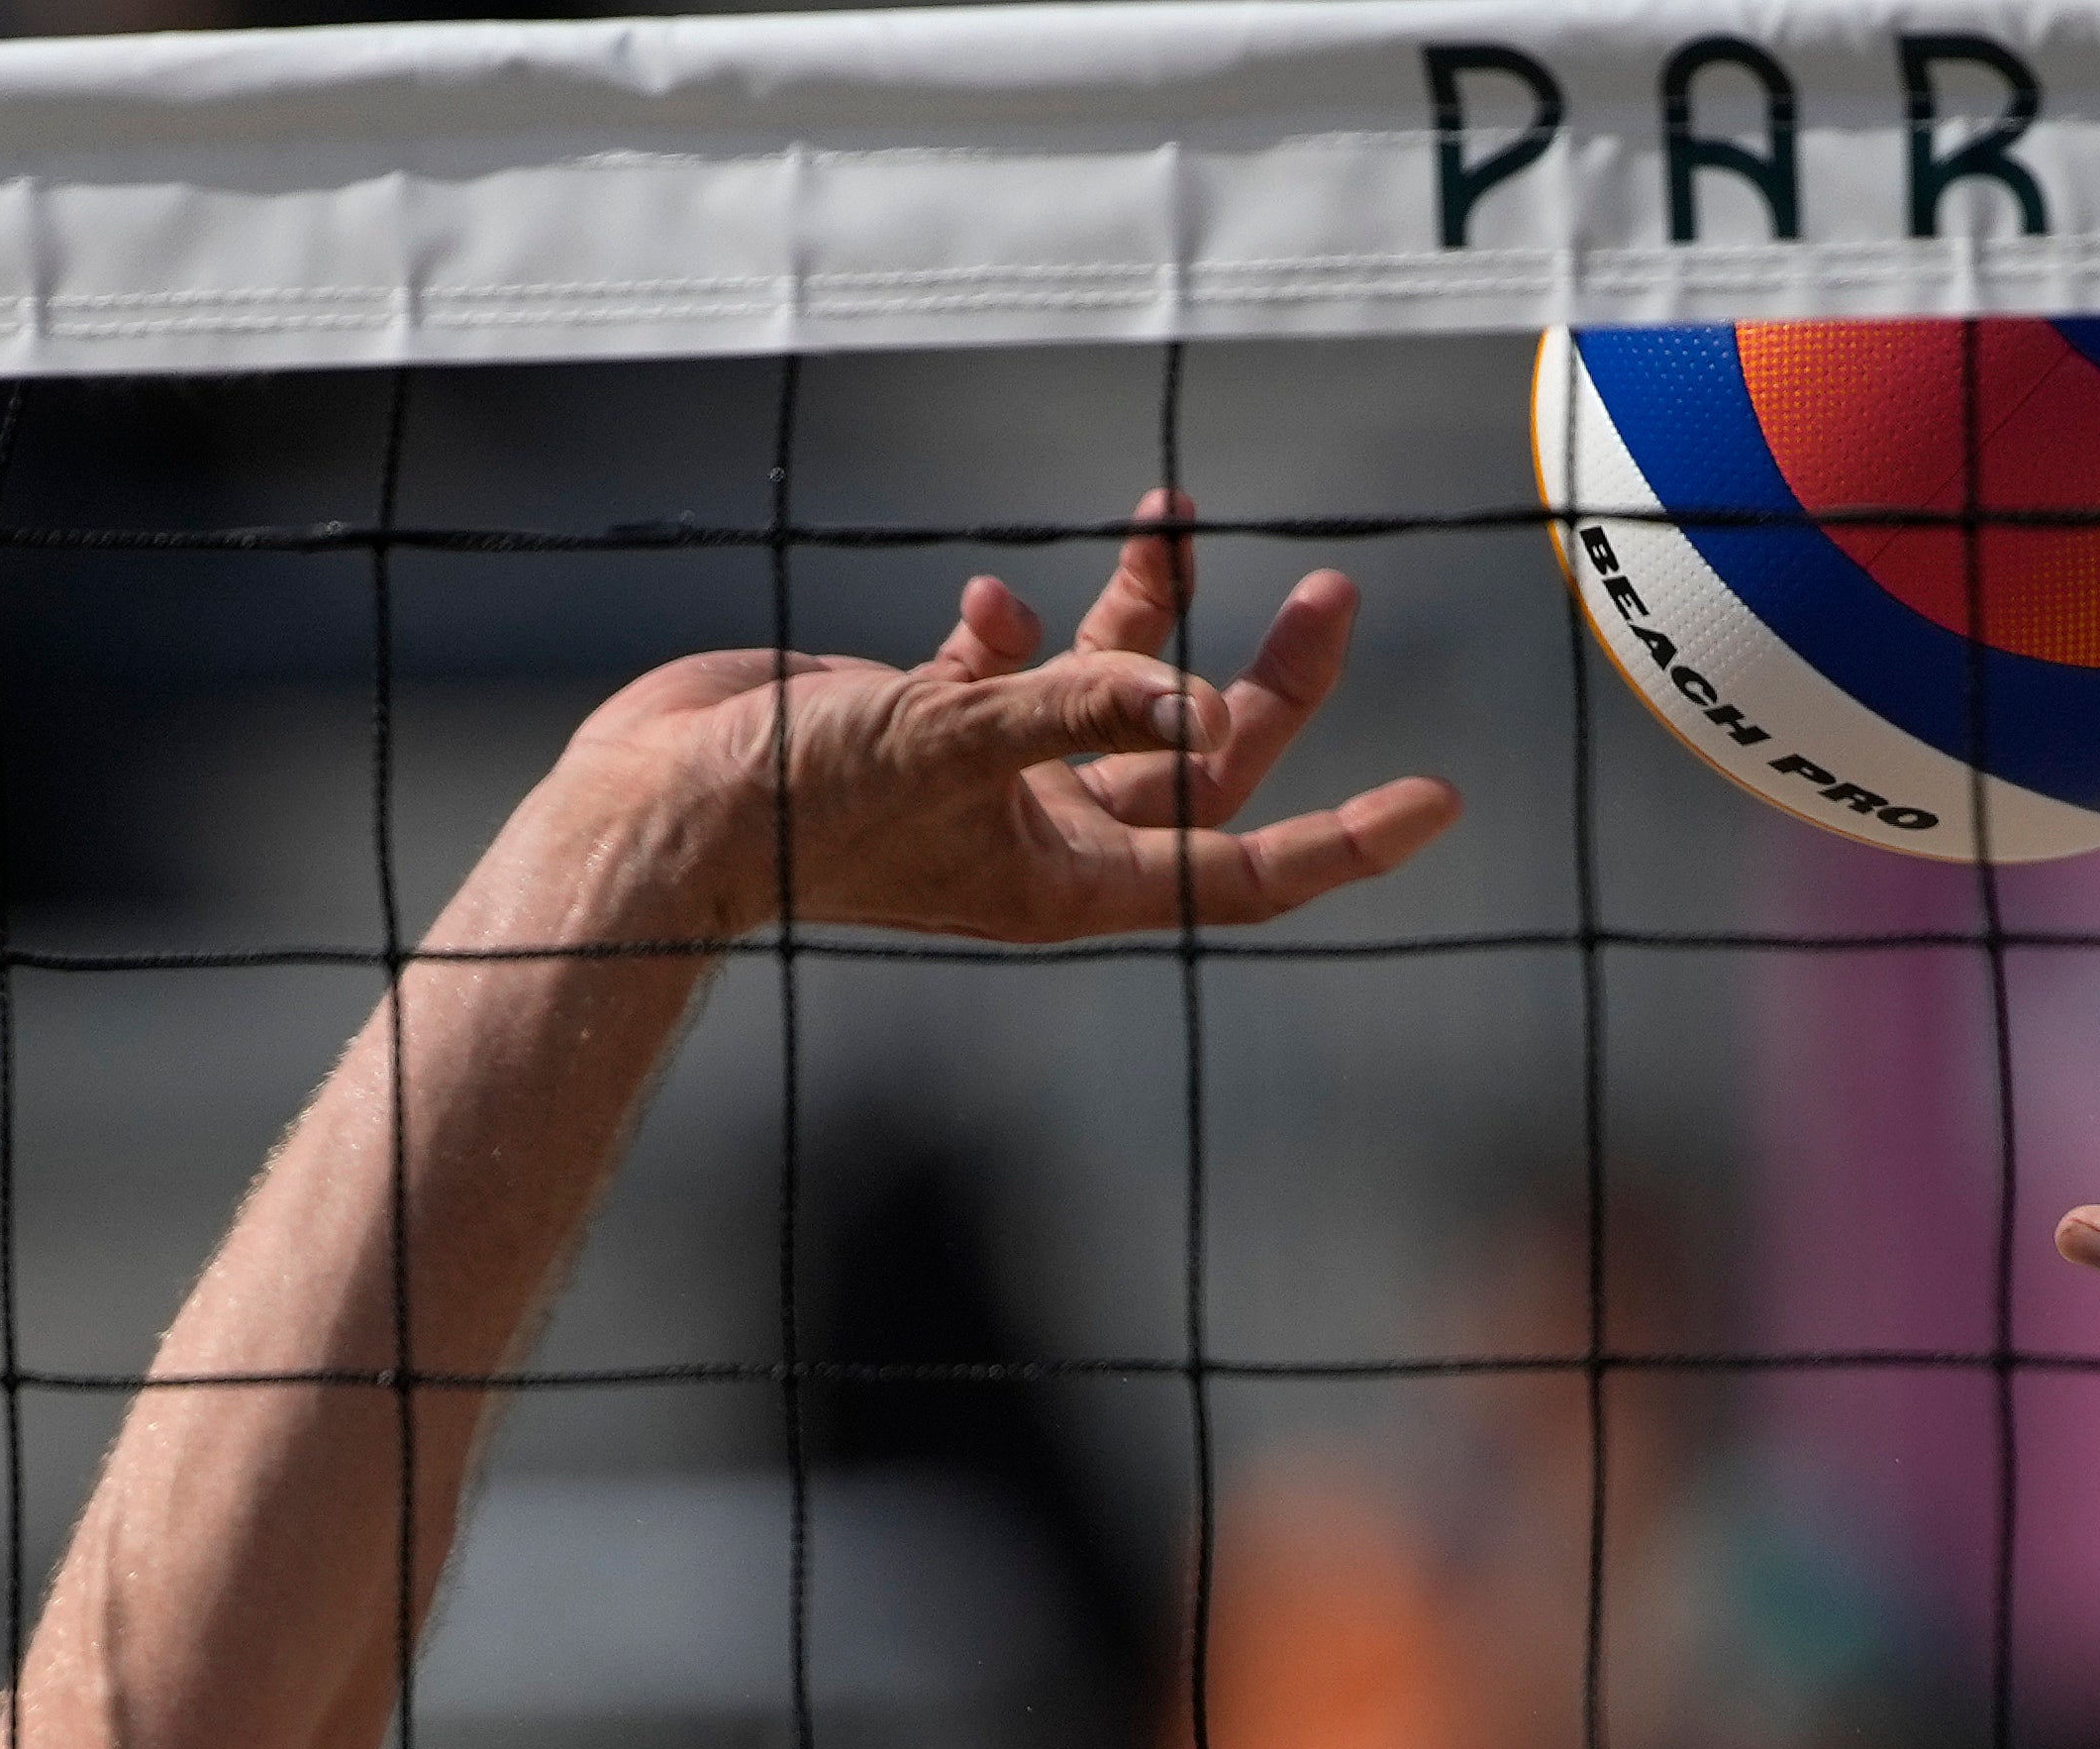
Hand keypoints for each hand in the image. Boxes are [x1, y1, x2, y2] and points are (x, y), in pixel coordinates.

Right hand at [551, 495, 1458, 948]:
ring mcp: (1001, 782)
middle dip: (1275, 679)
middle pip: (1209, 764)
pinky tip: (984, 597)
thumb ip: (1072, 707)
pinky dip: (1025, 620)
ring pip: (1124, 695)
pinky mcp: (947, 722)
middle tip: (1337, 588)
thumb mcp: (947, 743)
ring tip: (1175, 510)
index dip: (1344, 839)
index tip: (1439, 800)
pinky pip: (1025, 665)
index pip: (1242, 873)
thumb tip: (1193, 696)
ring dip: (1158, 609)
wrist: (660, 800)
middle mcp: (1051, 839)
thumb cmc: (797, 801)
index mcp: (1070, 885)